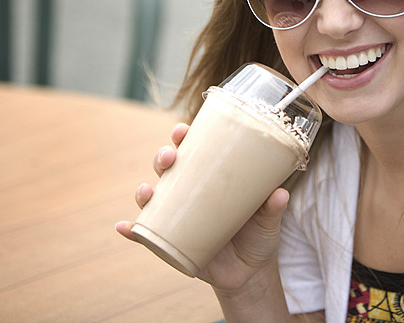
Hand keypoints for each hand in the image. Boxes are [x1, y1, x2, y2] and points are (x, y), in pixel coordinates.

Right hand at [114, 123, 289, 292]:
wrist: (250, 273)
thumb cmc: (258, 235)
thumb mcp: (268, 221)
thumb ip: (273, 208)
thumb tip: (280, 194)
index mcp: (211, 179)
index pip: (194, 151)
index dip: (183, 137)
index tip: (183, 130)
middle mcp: (190, 193)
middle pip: (169, 169)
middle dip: (163, 158)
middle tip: (170, 157)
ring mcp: (178, 217)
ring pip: (154, 197)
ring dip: (144, 191)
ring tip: (147, 191)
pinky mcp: (170, 242)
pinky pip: (145, 235)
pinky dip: (132, 231)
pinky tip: (124, 228)